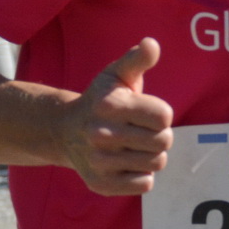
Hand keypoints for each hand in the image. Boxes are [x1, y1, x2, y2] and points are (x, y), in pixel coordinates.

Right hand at [55, 37, 173, 195]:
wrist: (64, 132)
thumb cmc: (101, 100)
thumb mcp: (116, 75)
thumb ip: (137, 59)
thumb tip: (152, 44)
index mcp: (111, 106)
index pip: (164, 117)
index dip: (160, 115)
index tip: (145, 113)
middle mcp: (101, 134)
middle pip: (163, 142)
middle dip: (159, 136)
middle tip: (142, 132)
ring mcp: (100, 161)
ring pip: (156, 164)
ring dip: (151, 155)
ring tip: (134, 147)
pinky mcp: (101, 183)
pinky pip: (144, 184)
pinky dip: (141, 175)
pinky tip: (126, 164)